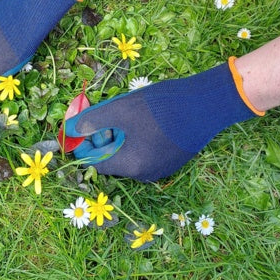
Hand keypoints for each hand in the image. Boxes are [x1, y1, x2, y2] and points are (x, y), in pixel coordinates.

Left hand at [64, 60, 261, 180]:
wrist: (206, 104)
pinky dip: (137, 141)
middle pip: (112, 161)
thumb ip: (94, 121)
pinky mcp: (173, 161)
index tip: (81, 128)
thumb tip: (72, 130)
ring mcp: (161, 169)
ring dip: (120, 139)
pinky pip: (145, 154)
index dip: (84, 145)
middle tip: (105, 117)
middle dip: (103, 140)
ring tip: (124, 116)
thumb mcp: (121, 109)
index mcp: (131, 166)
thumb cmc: (160, 107)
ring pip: (129, 157)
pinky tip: (143, 121)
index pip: (95, 163)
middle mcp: (145, 175)